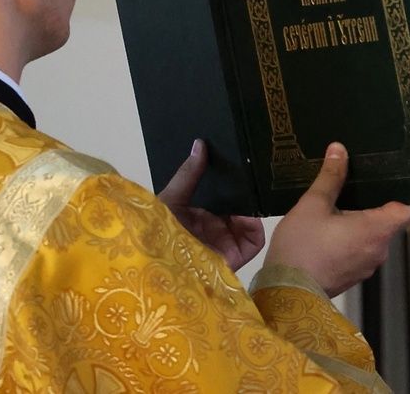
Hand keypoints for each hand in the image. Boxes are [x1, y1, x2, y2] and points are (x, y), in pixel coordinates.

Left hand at [159, 139, 266, 270]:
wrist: (154, 266)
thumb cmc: (155, 230)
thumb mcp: (171, 198)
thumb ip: (188, 174)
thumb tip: (200, 143)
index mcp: (201, 214)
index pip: (225, 195)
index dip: (235, 182)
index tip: (241, 162)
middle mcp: (216, 228)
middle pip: (241, 207)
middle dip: (249, 192)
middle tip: (254, 172)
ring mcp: (226, 242)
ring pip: (251, 222)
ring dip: (253, 208)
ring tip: (251, 192)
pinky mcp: (234, 257)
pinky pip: (254, 241)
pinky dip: (256, 227)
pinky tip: (248, 215)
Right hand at [266, 142, 409, 296]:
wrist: (285, 294)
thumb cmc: (300, 250)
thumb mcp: (313, 205)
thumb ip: (330, 177)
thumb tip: (339, 151)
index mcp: (377, 229)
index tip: (409, 176)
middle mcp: (379, 249)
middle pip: (391, 219)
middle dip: (377, 201)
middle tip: (363, 179)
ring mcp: (367, 265)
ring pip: (374, 235)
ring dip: (362, 220)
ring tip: (342, 202)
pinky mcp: (354, 274)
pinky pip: (361, 249)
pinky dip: (352, 237)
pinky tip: (332, 227)